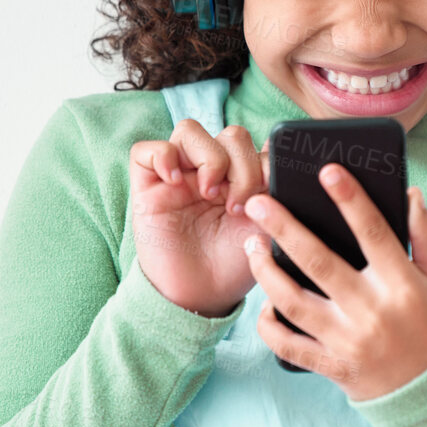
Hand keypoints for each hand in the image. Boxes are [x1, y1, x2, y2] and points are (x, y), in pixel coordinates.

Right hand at [129, 121, 271, 317]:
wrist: (203, 295)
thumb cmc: (236, 263)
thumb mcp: (267, 226)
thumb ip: (276, 192)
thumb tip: (280, 157)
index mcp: (243, 176)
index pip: (257, 143)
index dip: (265, 160)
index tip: (269, 190)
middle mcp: (211, 170)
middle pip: (230, 135)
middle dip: (243, 166)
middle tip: (239, 205)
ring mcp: (179, 175)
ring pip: (190, 130)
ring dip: (209, 159)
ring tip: (210, 194)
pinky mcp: (148, 187)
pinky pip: (147, 150)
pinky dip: (162, 157)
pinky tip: (177, 183)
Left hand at [241, 167, 426, 401]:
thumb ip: (426, 237)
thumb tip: (410, 195)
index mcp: (402, 286)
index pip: (374, 233)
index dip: (351, 200)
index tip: (328, 172)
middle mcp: (371, 312)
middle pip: (318, 262)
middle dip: (284, 228)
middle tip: (259, 203)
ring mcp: (347, 342)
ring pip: (292, 303)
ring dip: (266, 272)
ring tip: (252, 246)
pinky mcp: (332, 366)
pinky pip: (289, 346)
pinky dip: (269, 325)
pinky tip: (262, 304)